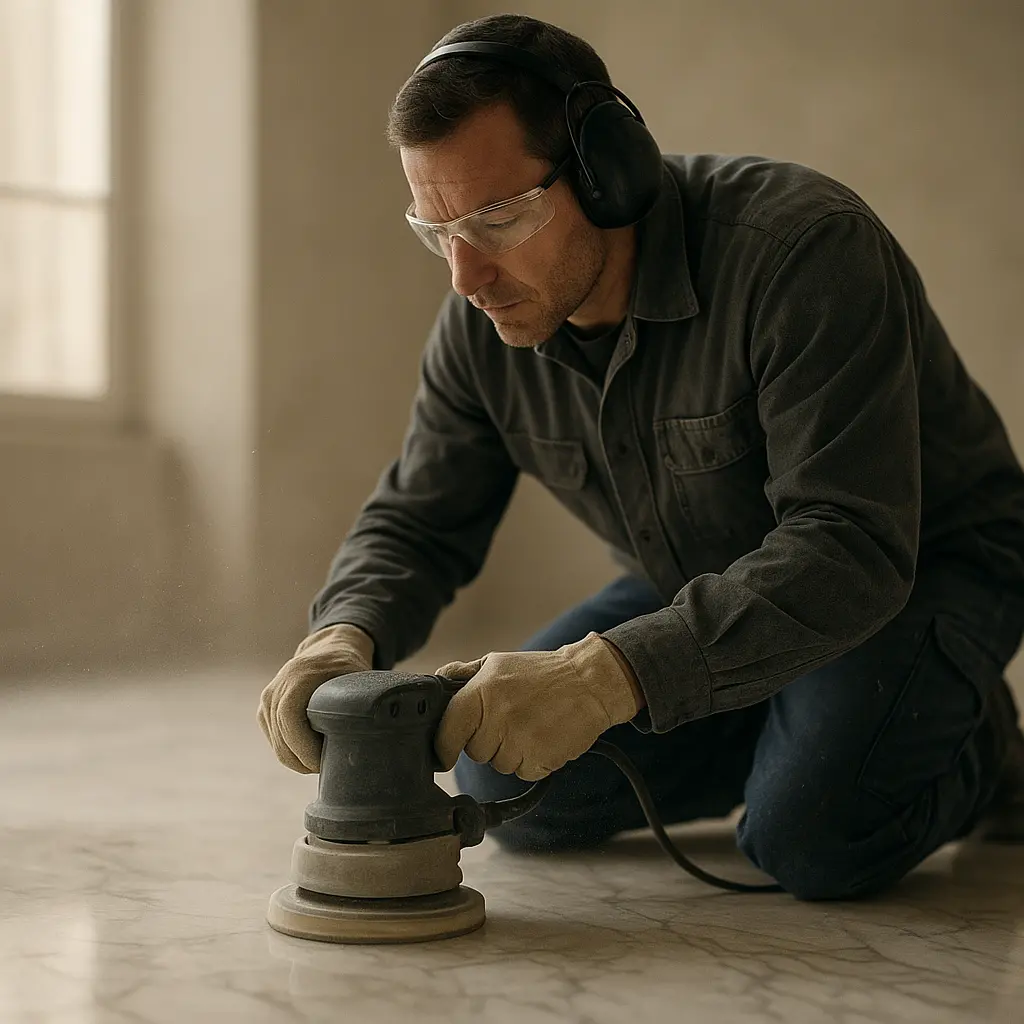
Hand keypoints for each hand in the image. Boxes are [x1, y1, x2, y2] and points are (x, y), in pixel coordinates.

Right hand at [258, 623, 374, 772]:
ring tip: (324, 761)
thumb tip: (373, 732)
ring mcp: (268, 699)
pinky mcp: (265, 710)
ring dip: (299, 761)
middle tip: (329, 768)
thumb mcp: (359, 677)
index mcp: (298, 675)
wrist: (328, 649)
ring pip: (278, 746)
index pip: (289, 718)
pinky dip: (293, 754)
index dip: (304, 747)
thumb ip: (361, 702)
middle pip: (282, 739)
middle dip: (304, 762)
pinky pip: (276, 742)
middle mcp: (277, 687)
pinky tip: (313, 752)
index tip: (324, 762)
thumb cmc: (348, 666)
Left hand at [433, 632, 643, 780]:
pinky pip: (523, 771)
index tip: (445, 754)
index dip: (444, 747)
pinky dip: (532, 760)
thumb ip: (463, 674)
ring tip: (531, 724)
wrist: (590, 681)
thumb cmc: (542, 672)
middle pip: (475, 752)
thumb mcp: (498, 663)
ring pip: (499, 764)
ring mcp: (518, 741)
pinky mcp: (539, 759)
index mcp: (481, 692)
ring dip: (511, 751)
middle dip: (488, 741)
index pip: (448, 731)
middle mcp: (497, 717)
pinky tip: (543, 736)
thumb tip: (435, 681)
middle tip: (511, 718)